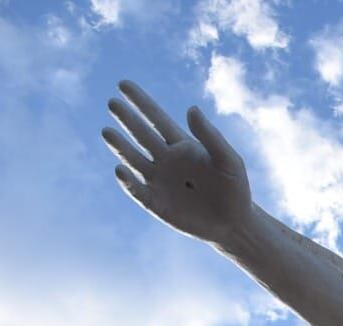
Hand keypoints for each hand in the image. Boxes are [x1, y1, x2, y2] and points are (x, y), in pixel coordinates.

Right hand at [102, 80, 251, 244]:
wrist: (234, 224)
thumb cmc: (235, 188)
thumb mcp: (229, 160)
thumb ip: (210, 136)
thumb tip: (192, 108)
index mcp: (182, 146)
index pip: (156, 118)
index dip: (140, 102)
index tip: (124, 84)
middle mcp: (166, 160)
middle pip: (141, 135)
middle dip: (127, 119)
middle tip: (112, 102)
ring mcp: (158, 181)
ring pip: (134, 160)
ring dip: (120, 146)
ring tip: (106, 131)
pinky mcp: (154, 203)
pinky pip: (136, 190)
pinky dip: (128, 181)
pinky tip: (120, 170)